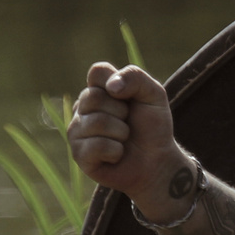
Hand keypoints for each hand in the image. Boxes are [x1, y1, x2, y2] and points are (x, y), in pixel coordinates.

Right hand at [66, 62, 189, 208]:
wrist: (157, 162)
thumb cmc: (153, 127)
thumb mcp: (154, 94)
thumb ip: (135, 77)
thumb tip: (111, 87)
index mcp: (99, 89)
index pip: (97, 72)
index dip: (116, 83)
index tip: (129, 97)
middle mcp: (83, 108)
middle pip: (93, 97)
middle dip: (121, 112)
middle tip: (128, 123)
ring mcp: (77, 131)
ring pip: (96, 122)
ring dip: (121, 133)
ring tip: (123, 139)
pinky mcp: (79, 154)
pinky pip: (96, 146)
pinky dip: (116, 152)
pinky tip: (116, 155)